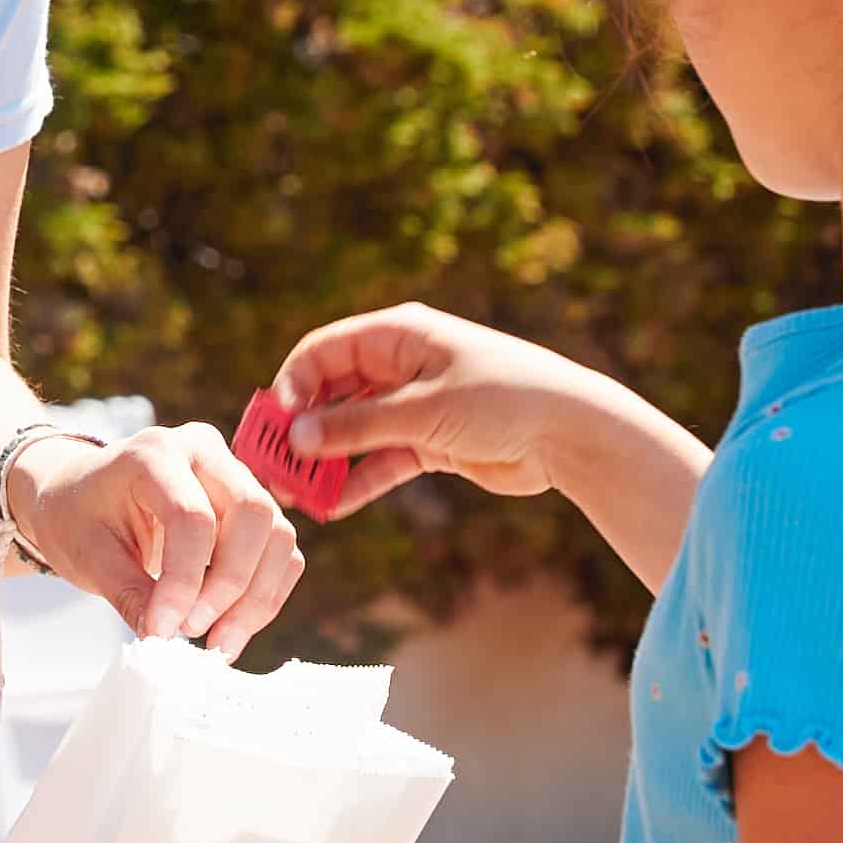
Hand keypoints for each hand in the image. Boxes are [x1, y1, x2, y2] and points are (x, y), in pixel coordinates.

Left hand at [8, 421, 302, 655]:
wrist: (79, 497)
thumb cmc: (78, 516)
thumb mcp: (87, 554)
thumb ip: (128, 593)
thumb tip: (163, 639)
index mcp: (155, 451)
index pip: (192, 517)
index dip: (184, 581)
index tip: (164, 630)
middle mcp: (204, 451)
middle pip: (251, 514)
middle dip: (231, 586)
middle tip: (193, 632)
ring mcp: (235, 474)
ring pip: (277, 534)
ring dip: (255, 598)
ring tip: (217, 643)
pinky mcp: (251, 505)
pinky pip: (280, 551)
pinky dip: (265, 595)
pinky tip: (232, 627)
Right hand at [266, 306, 608, 514]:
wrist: (569, 432)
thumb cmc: (500, 399)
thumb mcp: (422, 411)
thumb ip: (357, 426)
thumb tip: (298, 437)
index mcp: (397, 335)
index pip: (323, 352)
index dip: (292, 385)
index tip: (273, 424)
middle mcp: (401, 365)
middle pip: (333, 393)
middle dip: (302, 429)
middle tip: (272, 465)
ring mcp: (414, 404)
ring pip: (354, 431)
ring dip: (326, 460)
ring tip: (297, 493)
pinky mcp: (430, 441)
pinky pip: (381, 460)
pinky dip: (358, 480)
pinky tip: (333, 506)